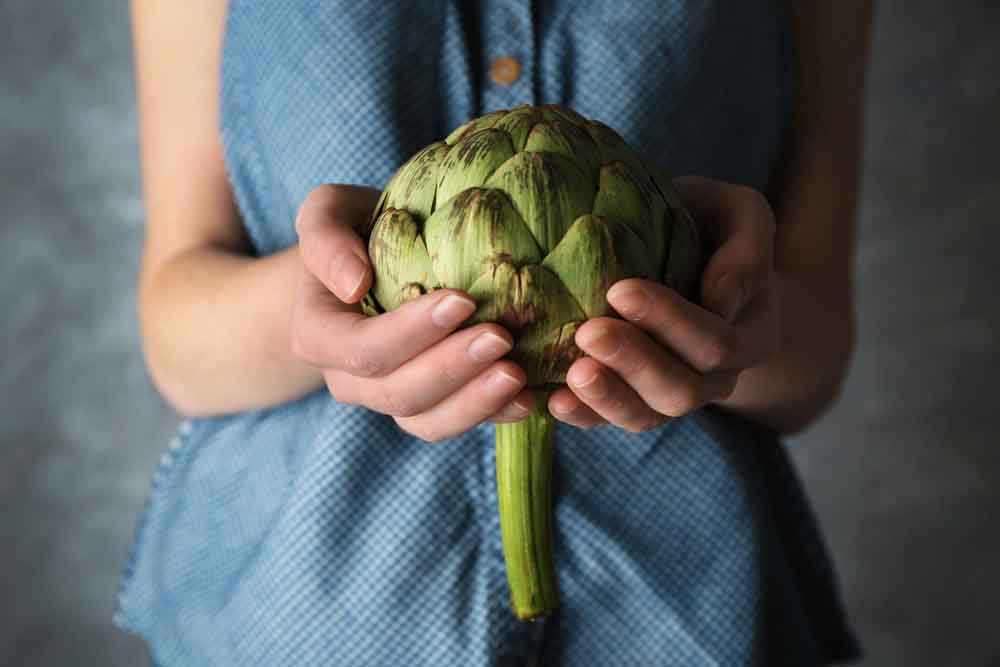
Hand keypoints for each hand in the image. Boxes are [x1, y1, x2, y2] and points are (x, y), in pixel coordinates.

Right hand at [289, 185, 533, 441]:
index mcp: (318, 334)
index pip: (362, 349)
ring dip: (474, 403)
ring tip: (517, 375)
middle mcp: (348, 378)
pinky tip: (528, 397)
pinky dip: (493, 415)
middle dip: (452, 368)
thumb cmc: (356, 229)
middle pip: (397, 393)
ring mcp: (388, 398)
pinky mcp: (428, 406)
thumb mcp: (330, 212)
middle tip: (500, 337)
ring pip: (426, 422)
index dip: (411, 333)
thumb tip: (353, 284)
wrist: (373, 260)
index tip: (462, 301)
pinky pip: (454, 425)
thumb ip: (325, 237)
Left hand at [548, 176, 779, 431]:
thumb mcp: (741, 217)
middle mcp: (717, 378)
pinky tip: (554, 400)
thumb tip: (719, 299)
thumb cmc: (714, 228)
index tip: (620, 289)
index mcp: (750, 335)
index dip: (670, 321)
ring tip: (573, 372)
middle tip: (589, 332)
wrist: (693, 257)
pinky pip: (611, 421)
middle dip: (634, 362)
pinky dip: (583, 415)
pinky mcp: (634, 401)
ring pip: (646, 415)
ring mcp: (673, 395)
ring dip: (607, 397)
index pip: (717, 343)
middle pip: (682, 390)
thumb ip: (745, 252)